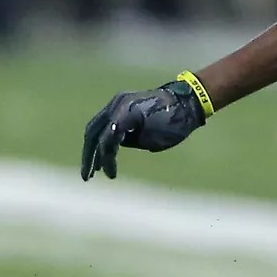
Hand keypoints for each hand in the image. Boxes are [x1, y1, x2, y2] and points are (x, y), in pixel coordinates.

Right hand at [80, 79, 208, 178]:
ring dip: (93, 148)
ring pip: (96, 127)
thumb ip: (128, 141)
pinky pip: (105, 122)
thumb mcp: (153, 139)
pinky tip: (102, 155)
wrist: (188, 100)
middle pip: (94, 132)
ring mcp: (118, 102)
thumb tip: (111, 145)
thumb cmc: (174, 122)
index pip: (107, 139)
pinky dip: (102, 138)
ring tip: (92, 170)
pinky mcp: (122, 104)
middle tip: (87, 176)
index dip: (106, 159)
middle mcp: (117, 104)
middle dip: (90, 155)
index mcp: (126, 111)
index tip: (111, 175)